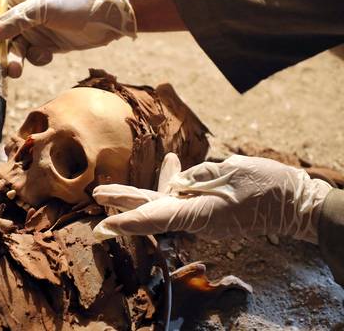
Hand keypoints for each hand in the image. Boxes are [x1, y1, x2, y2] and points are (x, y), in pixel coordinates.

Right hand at [0, 0, 135, 76]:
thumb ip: (15, 21)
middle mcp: (22, 13)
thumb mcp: (43, 9)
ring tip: (16, 72)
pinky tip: (48, 55)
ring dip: (13, 61)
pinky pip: (30, 57)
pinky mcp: (44, 45)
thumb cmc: (75, 3)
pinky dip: (35, 59)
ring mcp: (33, 30)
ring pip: (12, 50)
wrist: (108, 17)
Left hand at [92, 153, 331, 243]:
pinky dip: (172, 182)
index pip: (154, 219)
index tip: (102, 228)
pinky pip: (180, 197)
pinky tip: (171, 163)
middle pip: (150, 210)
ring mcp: (200, 216)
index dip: (126, 223)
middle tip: (95, 197)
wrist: (295, 203)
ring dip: (139, 192)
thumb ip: (197, 178)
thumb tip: (176, 182)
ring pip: (162, 202)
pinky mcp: (206, 211)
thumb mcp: (231, 173)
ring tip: (109, 190)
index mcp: (199, 214)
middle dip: (121, 204)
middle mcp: (195, 219)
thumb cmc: (267, 186)